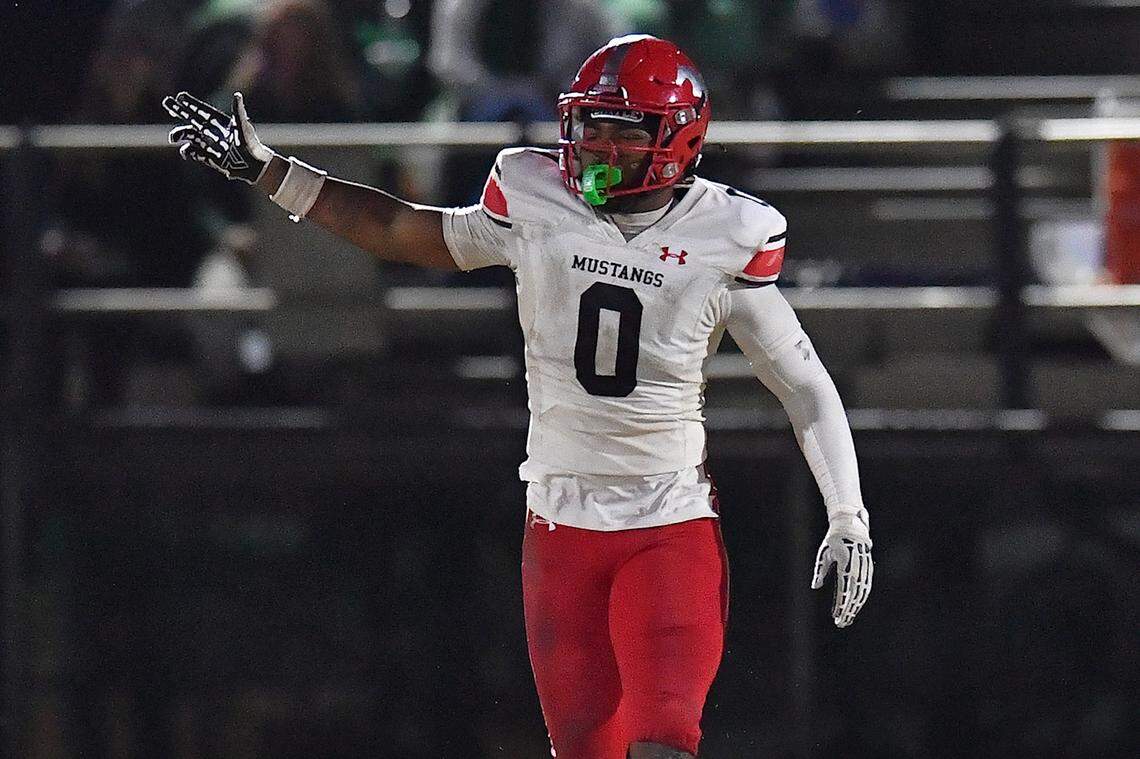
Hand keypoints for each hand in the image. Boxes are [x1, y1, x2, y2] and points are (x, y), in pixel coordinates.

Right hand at [163, 91, 274, 183]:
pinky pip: (194, 152)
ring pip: (190, 135)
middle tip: (166, 102)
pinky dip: (187, 151)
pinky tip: (185, 151)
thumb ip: (238, 111)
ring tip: (172, 138)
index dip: (191, 104)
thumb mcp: (242, 127)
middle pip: (193, 119)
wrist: (253, 166)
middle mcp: (214, 132)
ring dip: (180, 134)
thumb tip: (237, 95)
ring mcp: (211, 144)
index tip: (180, 97)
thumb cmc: (251, 144)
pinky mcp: (211, 157)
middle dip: (180, 111)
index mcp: (221, 123)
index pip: (202, 111)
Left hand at [811, 510, 872, 627]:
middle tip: (841, 623)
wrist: (852, 526)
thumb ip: (820, 570)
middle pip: (854, 595)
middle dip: (848, 611)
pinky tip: (856, 607)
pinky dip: (861, 599)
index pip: (844, 590)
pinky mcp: (868, 569)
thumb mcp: (823, 553)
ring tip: (847, 619)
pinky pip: (866, 587)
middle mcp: (857, 568)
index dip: (841, 605)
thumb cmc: (834, 540)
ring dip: (856, 607)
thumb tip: (815, 586)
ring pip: (862, 593)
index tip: (837, 616)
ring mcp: (865, 569)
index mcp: (845, 564)